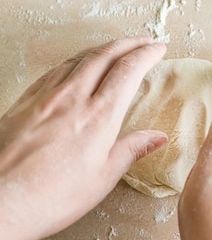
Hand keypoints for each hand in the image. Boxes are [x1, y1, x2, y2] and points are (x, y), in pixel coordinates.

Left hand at [0, 37, 167, 239]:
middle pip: (105, 55)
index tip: (158, 49)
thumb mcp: (102, 178)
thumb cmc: (50, 197)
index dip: (147, 54)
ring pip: (79, 58)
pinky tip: (77, 66)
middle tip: (143, 41)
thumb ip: (131, 150)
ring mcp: (46, 97)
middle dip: (128, 43)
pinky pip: (55, 70)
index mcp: (99, 116)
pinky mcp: (25, 102)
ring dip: (102, 48)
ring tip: (115, 49)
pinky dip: (75, 61)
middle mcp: (73, 98)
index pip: (129, 70)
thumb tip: (157, 138)